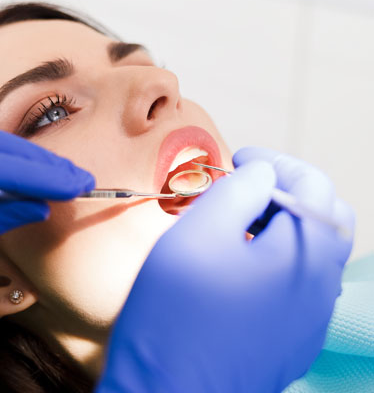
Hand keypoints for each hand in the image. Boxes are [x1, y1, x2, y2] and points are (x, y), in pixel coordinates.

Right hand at [98, 148, 353, 391]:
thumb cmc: (174, 315)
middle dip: (288, 190)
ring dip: (284, 224)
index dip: (274, 162)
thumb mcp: (198, 234)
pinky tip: (240, 265)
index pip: (313, 185)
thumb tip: (262, 174)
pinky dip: (279, 258)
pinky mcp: (291, 341)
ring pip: (314, 252)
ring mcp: (310, 320)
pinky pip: (299, 285)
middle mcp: (322, 289)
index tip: (239, 158)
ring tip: (239, 222)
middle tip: (244, 186)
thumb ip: (237, 191)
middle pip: (326, 217)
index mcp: (307, 255)